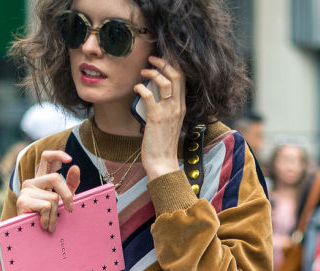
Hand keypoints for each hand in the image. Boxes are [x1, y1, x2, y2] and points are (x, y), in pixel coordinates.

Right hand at [17, 150, 80, 232]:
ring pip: (53, 197)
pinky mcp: (22, 201)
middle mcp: (32, 182)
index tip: (69, 160)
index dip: (57, 154)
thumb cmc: (48, 218)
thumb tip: (75, 167)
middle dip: (67, 196)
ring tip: (51, 224)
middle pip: (56, 178)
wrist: (32, 237)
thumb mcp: (62, 201)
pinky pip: (46, 206)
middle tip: (70, 210)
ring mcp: (25, 190)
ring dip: (56, 214)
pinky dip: (49, 218)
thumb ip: (70, 185)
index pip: (46, 158)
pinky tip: (44, 225)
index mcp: (41, 180)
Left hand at [136, 56, 185, 179]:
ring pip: (165, 82)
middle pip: (176, 75)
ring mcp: (168, 112)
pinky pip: (150, 96)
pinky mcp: (156, 118)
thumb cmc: (162, 144)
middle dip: (163, 62)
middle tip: (151, 59)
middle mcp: (178, 107)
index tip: (162, 59)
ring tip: (143, 72)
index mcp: (182, 106)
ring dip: (152, 73)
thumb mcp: (169, 122)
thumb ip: (166, 107)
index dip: (173, 64)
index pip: (182, 78)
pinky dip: (142, 88)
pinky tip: (137, 88)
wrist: (162, 163)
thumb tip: (154, 93)